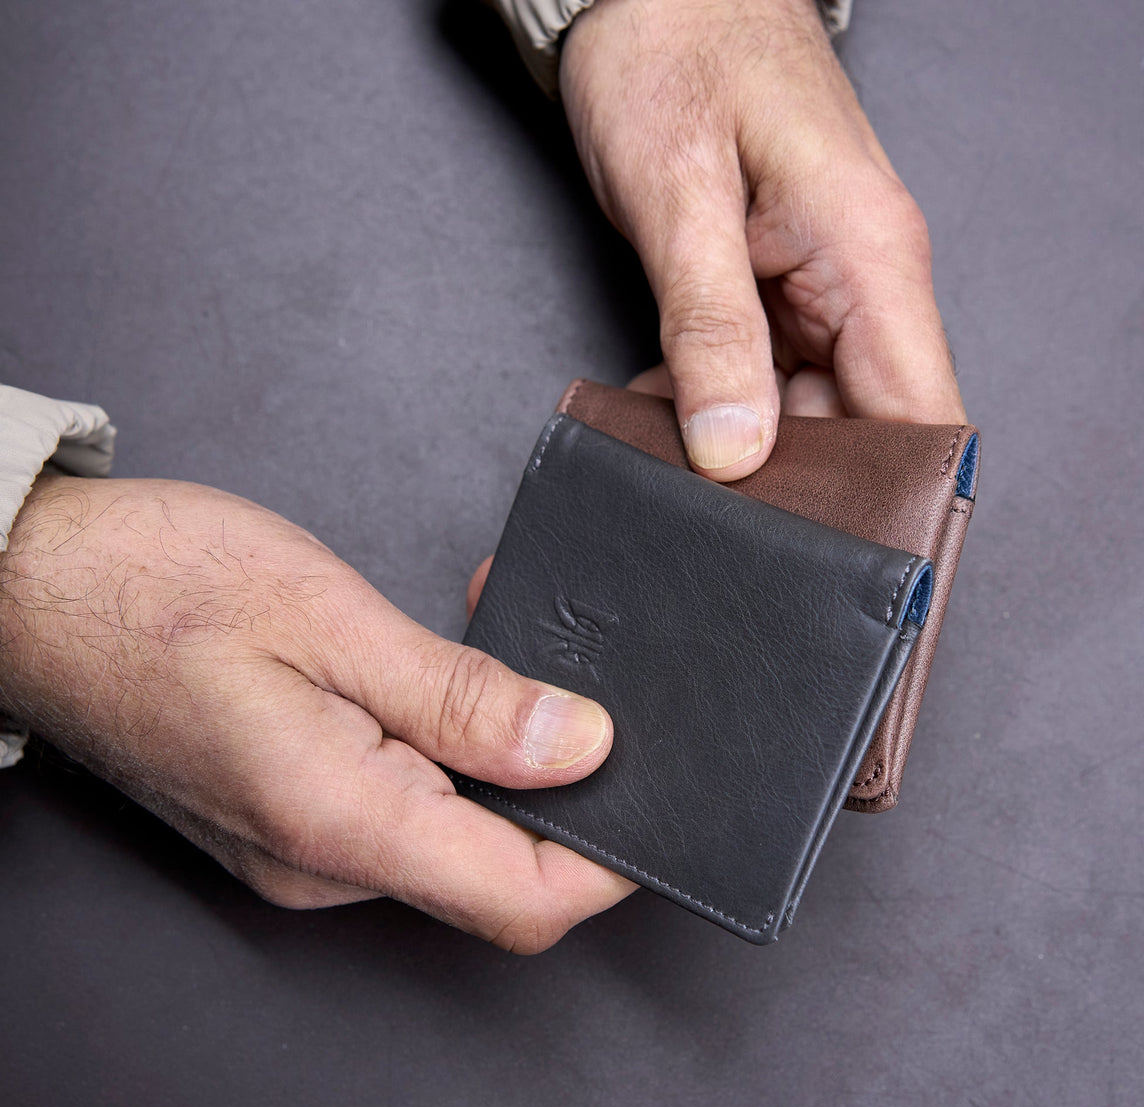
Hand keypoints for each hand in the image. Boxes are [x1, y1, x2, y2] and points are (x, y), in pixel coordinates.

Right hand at [0, 476, 633, 950]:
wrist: (42, 594)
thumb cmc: (162, 588)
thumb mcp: (333, 620)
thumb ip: (463, 697)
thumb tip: (581, 744)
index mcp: (338, 818)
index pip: (523, 898)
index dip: (613, 860)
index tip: (661, 792)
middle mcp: (325, 861)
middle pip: (499, 873)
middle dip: (565, 796)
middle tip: (585, 690)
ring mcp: (305, 849)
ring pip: (456, 839)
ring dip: (503, 763)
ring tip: (508, 658)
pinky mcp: (295, 818)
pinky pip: (406, 812)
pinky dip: (449, 757)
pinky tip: (447, 680)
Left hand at [561, 0, 964, 478]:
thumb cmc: (674, 53)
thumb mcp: (680, 195)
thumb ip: (710, 325)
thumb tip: (733, 446)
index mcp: (869, 258)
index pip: (921, 416)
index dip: (899, 503)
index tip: (852, 568)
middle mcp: (860, 282)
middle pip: (862, 429)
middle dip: (800, 488)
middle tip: (724, 524)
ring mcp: (820, 289)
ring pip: (808, 411)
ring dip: (747, 447)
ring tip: (683, 462)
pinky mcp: (777, 290)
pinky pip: (765, 377)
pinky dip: (719, 404)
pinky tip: (670, 411)